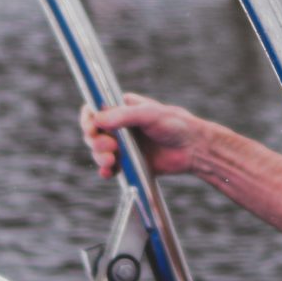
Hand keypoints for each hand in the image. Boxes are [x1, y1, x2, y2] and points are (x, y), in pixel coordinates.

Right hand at [80, 92, 202, 180]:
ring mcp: (122, 145)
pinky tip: (108, 172)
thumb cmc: (175, 125)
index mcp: (122, 108)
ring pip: (98, 151)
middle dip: (95, 141)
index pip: (94, 110)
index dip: (88, 119)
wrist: (193, 149)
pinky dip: (105, 171)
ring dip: (99, 156)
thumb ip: (124, 116)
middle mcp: (119, 126)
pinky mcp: (128, 163)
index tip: (92, 128)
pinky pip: (109, 168)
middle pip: (93, 133)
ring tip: (111, 160)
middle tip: (111, 147)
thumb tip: (98, 119)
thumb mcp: (150, 114)